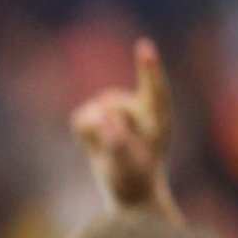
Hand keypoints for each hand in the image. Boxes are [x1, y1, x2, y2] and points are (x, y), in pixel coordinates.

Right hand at [69, 38, 172, 212]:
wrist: (129, 190)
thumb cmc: (136, 180)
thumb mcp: (129, 167)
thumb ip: (117, 142)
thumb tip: (103, 116)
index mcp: (159, 118)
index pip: (154, 90)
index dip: (149, 69)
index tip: (144, 47)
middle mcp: (140, 107)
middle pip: (114, 106)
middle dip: (107, 127)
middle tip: (118, 154)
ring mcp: (119, 108)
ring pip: (94, 110)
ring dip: (93, 133)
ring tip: (108, 152)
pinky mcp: (98, 113)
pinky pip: (79, 118)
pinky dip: (82, 135)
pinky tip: (96, 146)